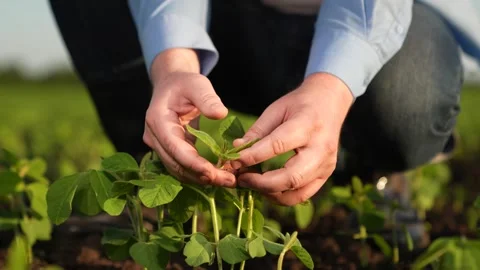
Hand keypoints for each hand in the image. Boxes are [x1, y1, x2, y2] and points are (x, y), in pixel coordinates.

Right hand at [143, 49, 235, 186]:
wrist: (171, 86)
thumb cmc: (185, 83)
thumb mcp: (197, 84)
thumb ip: (207, 98)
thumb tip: (220, 114)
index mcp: (157, 120)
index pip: (175, 149)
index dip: (194, 164)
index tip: (215, 174)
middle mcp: (154, 137)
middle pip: (177, 164)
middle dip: (203, 176)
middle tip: (230, 181)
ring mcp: (159, 146)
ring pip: (179, 170)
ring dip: (202, 179)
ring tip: (228, 181)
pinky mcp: (168, 151)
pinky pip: (182, 167)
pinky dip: (199, 174)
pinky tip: (219, 176)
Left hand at [231, 73, 353, 205]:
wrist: (329, 103)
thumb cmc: (299, 105)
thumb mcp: (276, 110)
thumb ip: (257, 132)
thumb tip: (236, 150)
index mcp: (308, 125)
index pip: (278, 145)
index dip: (253, 156)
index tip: (233, 161)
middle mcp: (321, 148)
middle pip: (291, 177)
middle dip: (261, 183)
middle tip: (240, 179)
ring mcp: (326, 165)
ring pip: (297, 192)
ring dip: (269, 193)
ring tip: (250, 184)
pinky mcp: (325, 175)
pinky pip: (302, 195)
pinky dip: (281, 196)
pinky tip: (266, 189)